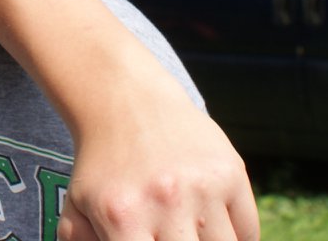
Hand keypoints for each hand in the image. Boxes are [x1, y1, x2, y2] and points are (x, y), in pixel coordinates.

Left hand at [58, 99, 256, 240]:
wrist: (127, 101)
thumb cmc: (102, 167)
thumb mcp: (79, 208)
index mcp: (123, 216)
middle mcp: (165, 200)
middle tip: (172, 236)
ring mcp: (203, 186)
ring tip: (188, 229)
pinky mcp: (232, 172)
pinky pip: (249, 232)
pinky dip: (237, 239)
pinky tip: (213, 229)